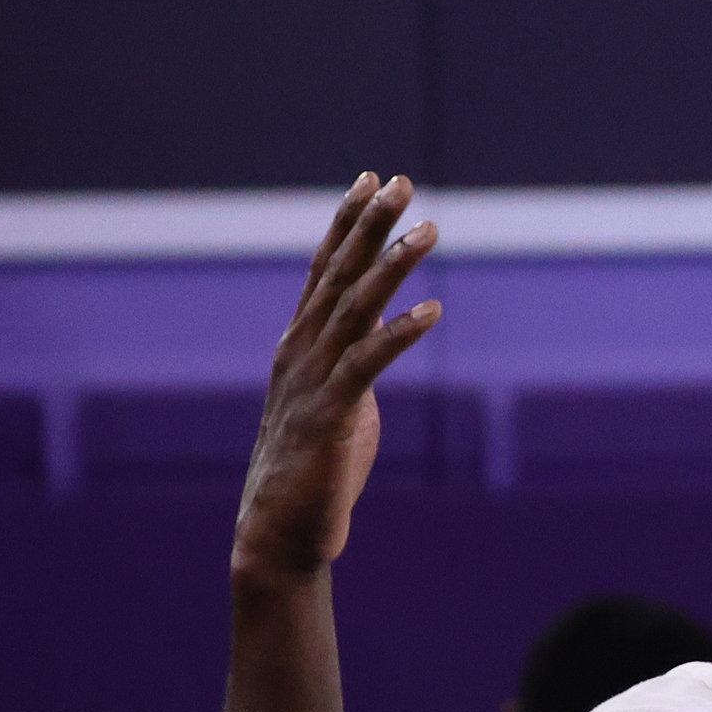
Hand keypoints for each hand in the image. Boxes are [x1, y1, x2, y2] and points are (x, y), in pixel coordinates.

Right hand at [236, 176, 441, 583]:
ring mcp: (312, 381)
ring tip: (427, 229)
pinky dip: (399, 334)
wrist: (279, 532)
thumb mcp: (337, 402)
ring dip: (391, 267)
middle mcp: (300, 352)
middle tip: (398, 181)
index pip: (322, 270)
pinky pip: (369, 365)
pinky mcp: (332, 415)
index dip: (346, 224)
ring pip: (355, 310)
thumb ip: (352, 363)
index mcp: (299, 345)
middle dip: (369, 226)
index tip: (370, 180)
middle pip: (338, 275)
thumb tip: (376, 336)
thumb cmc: (313, 470)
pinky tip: (432, 310)